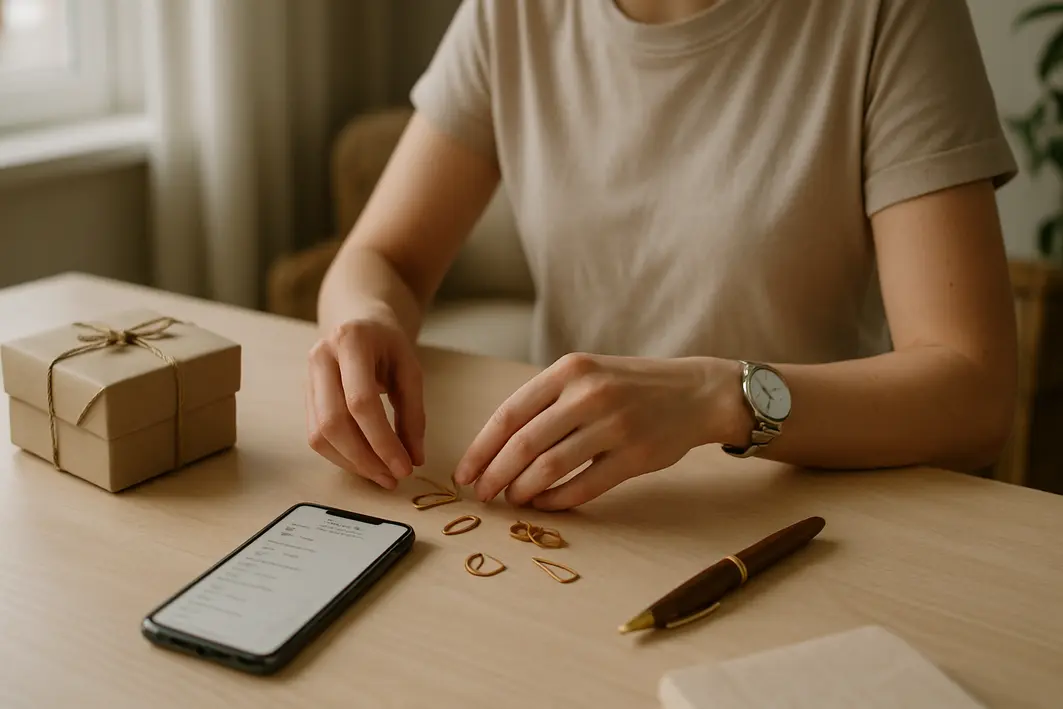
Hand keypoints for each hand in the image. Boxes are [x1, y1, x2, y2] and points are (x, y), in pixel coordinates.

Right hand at [306, 311, 424, 488]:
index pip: (361, 402)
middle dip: (364, 458)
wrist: (356, 319)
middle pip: (333, 422)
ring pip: (320, 435)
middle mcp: (321, 357)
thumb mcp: (410, 369)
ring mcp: (307, 377)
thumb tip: (414, 459)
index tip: (404, 467)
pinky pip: (316, 436)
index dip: (382, 441)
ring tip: (382, 476)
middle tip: (392, 478)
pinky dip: (342, 456)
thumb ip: (413, 413)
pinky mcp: (305, 396)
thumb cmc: (387, 344)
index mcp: (351, 342)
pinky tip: (366, 464)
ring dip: (352, 463)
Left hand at [454, 353, 748, 509]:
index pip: (510, 414)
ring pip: (550, 468)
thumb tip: (495, 447)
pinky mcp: (635, 457)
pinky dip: (557, 500)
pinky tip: (544, 504)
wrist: (695, 392)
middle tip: (482, 494)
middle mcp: (589, 394)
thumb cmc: (629, 386)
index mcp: (570, 371)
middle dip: (495, 475)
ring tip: (511, 499)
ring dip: (522, 490)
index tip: (464, 473)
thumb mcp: (587, 375)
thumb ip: (546, 401)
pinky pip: (583, 487)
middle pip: (524, 445)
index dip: (481, 449)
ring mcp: (614, 426)